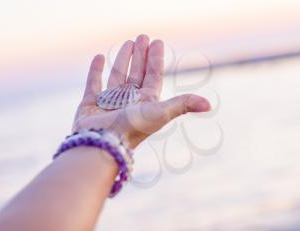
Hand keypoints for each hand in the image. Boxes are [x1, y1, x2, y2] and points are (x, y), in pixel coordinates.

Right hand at [73, 35, 210, 147]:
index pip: (154, 75)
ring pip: (118, 75)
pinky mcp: (90, 104)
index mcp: (146, 102)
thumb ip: (183, 105)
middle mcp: (129, 102)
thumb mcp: (160, 113)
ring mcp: (109, 102)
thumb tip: (210, 105)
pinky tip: (99, 57)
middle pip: (137, 73)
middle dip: (141, 55)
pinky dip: (95, 71)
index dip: (156, 59)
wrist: (102, 144)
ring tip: (127, 43)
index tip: (157, 42)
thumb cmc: (132, 128)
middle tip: (142, 37)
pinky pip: (93, 83)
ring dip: (123, 59)